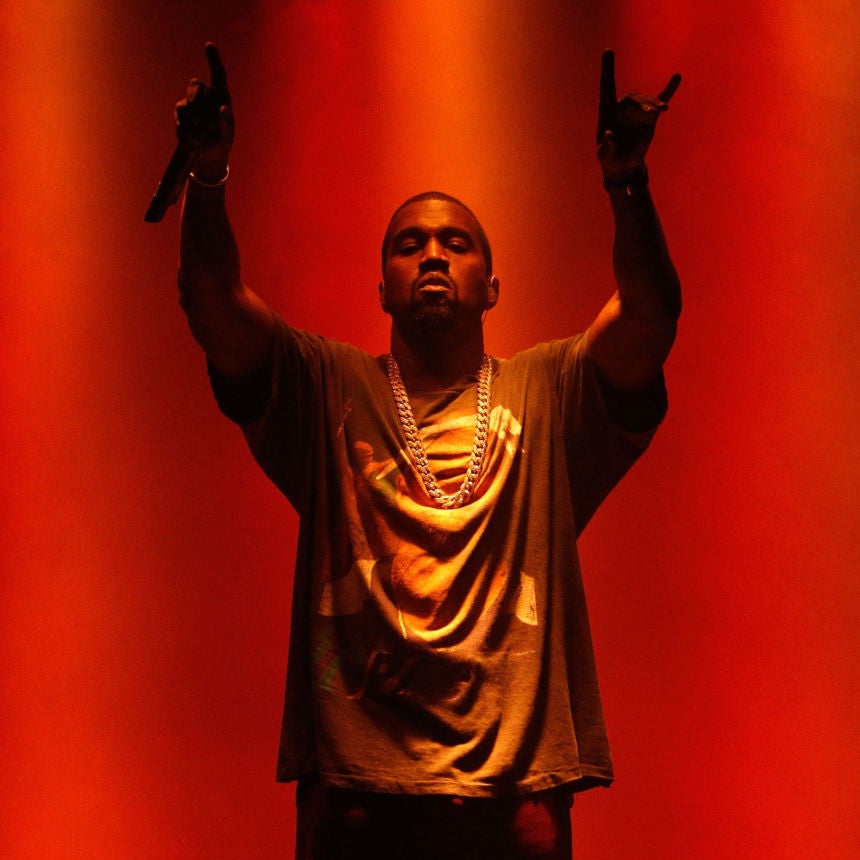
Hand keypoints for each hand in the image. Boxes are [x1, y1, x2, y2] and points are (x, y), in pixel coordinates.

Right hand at [175, 43, 233, 179]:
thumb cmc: (223, 143)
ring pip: (184, 104)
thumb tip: (224, 107)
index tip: (209, 45)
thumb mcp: (228, 137)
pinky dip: (185, 132)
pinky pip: (179, 119)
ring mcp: (191, 104)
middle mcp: (205, 96)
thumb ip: (227, 124)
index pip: (218, 74)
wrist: (209, 155)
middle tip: (203, 123)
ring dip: (192, 124)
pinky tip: (194, 144)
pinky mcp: (181, 115)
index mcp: (221, 97)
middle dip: (196, 100)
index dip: (214, 59)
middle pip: (194, 85)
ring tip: (201, 141)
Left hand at [597, 50, 679, 182]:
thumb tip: (609, 135)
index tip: (608, 51)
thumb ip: (606, 146)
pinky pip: (660, 101)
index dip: (607, 69)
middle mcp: (622, 107)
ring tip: (661, 110)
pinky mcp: (650, 117)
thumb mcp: (604, 155)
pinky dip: (668, 91)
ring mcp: (637, 111)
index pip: (606, 86)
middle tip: (651, 112)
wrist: (623, 165)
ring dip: (653, 104)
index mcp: (607, 111)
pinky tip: (676, 78)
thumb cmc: (610, 158)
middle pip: (632, 98)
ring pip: (646, 102)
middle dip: (640, 103)